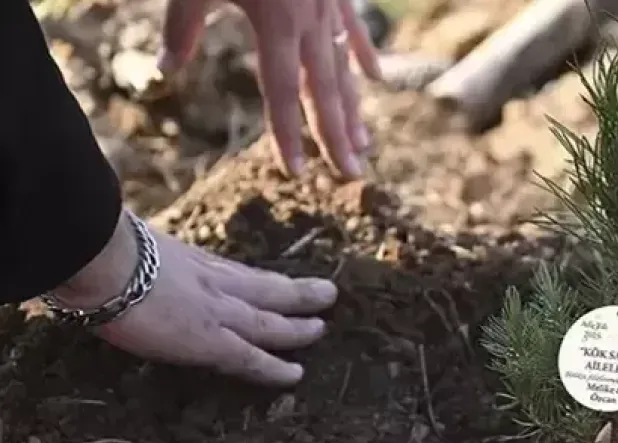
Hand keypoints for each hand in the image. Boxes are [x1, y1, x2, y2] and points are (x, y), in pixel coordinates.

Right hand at [51, 210, 336, 385]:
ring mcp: (217, 312)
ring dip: (299, 327)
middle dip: (298, 293)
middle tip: (327, 294)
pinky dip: (274, 368)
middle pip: (267, 289)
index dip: (259, 279)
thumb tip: (116, 252)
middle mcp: (213, 282)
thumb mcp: (129, 240)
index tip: (276, 281)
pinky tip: (296, 375)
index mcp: (191, 258)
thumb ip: (137, 252)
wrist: (100, 260)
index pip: (234, 271)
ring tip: (322, 328)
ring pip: (271, 322)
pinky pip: (251, 359)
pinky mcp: (210, 342)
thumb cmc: (99, 245)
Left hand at [159, 0, 382, 177]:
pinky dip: (364, 54)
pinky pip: (353, 27)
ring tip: (365, 146)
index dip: (290, 136)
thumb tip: (166, 71)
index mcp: (277, 23)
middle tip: (352, 176)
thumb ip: (183, 26)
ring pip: (345, 66)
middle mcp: (310, 21)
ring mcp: (328, 4)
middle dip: (338, 136)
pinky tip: (376, 79)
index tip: (299, 172)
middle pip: (326, 90)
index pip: (284, 93)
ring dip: (355, 108)